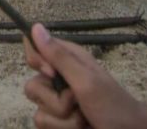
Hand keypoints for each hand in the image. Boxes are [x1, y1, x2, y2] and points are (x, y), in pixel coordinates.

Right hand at [24, 23, 146, 128]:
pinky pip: (45, 126)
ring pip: (39, 112)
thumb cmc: (114, 106)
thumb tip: (35, 26)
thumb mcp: (86, 80)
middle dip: (55, 101)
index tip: (52, 74)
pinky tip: (81, 127)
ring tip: (84, 118)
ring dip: (64, 121)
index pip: (33, 49)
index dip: (37, 61)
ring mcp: (59, 103)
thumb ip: (59, 57)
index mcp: (67, 60)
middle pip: (32, 87)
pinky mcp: (60, 122)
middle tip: (77, 101)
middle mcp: (60, 80)